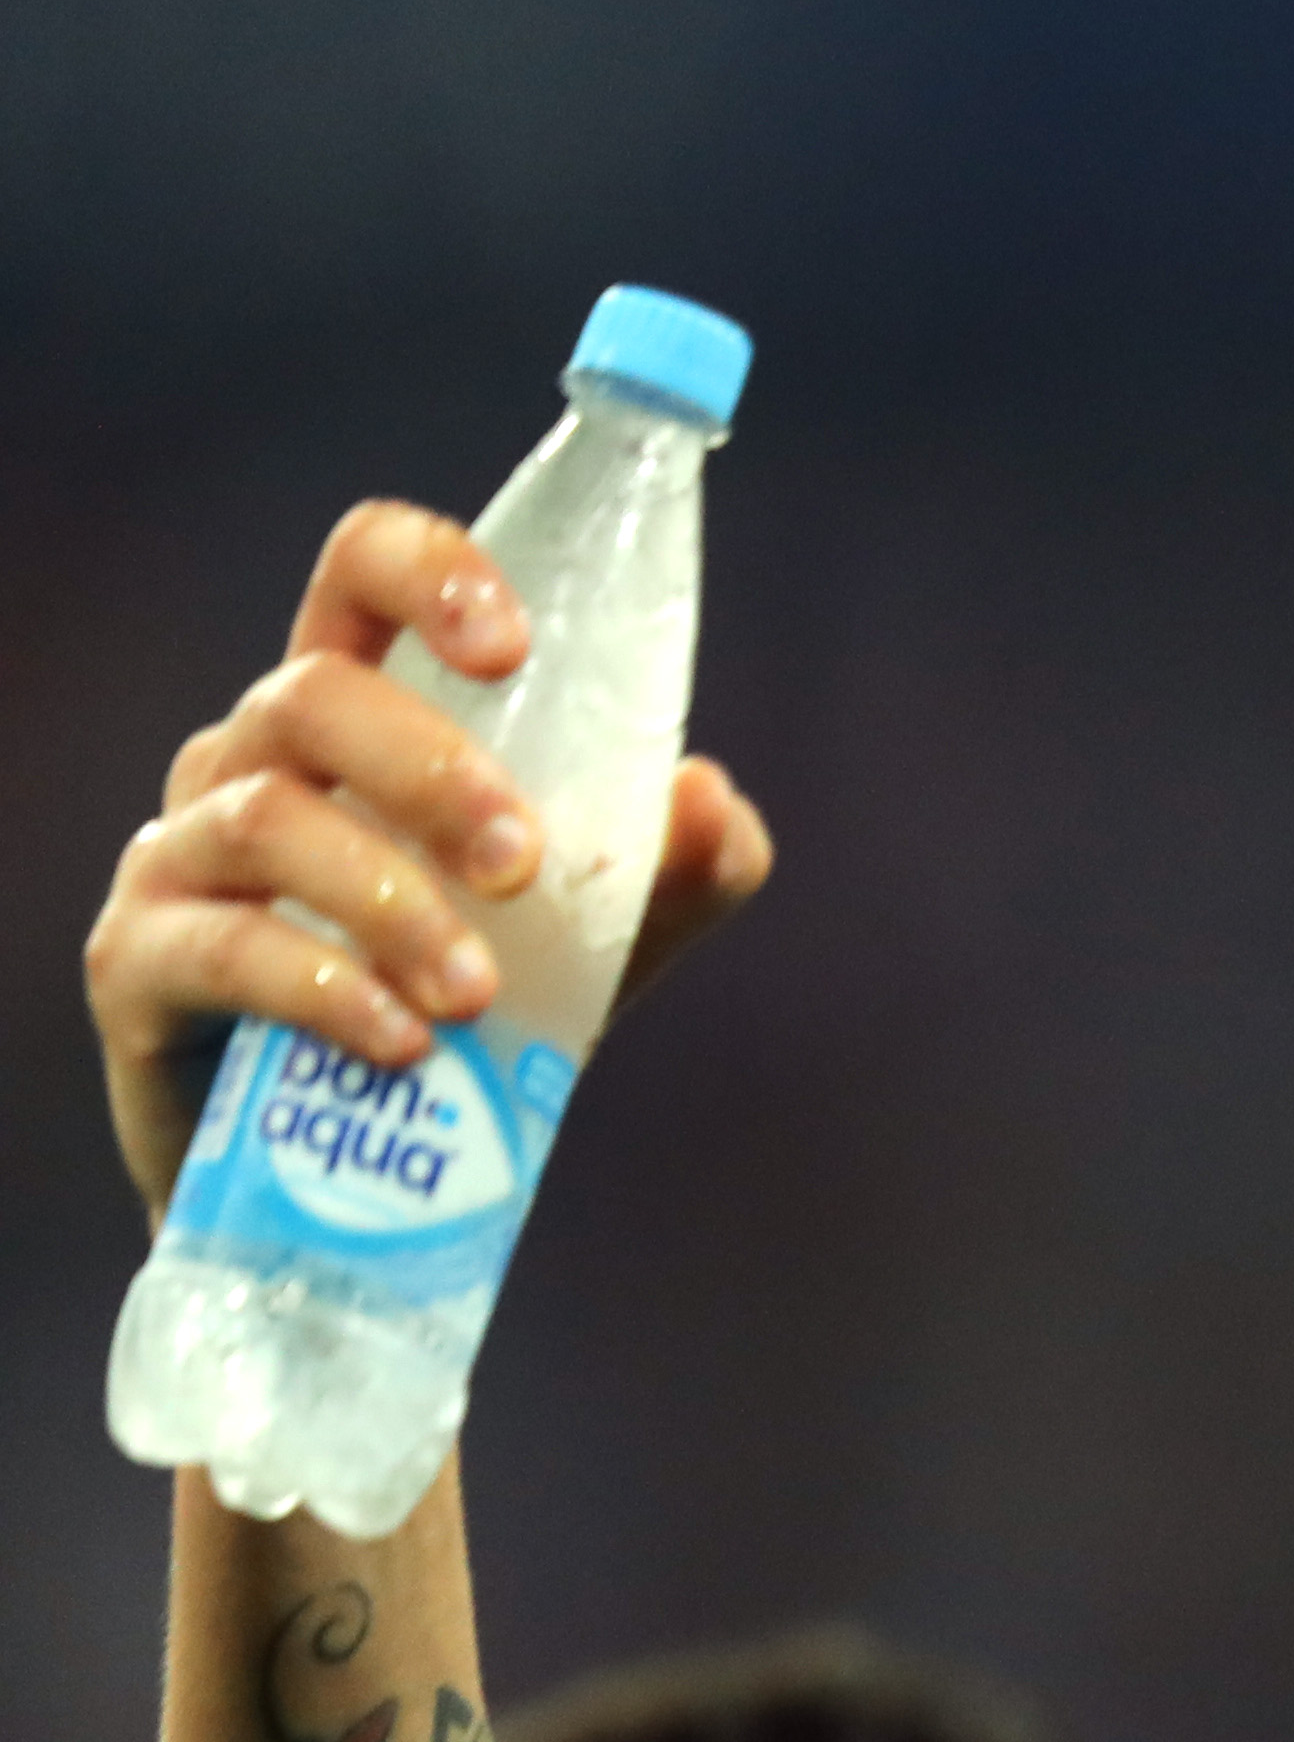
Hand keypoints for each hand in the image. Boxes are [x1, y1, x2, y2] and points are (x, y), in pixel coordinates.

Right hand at [84, 497, 772, 1217]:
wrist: (342, 1167)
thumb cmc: (468, 1003)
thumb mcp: (594, 939)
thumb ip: (670, 871)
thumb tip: (707, 802)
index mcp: (356, 715)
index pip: (360, 574)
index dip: (428, 574)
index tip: (511, 647)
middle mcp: (250, 759)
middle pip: (311, 698)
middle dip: (430, 772)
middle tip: (521, 866)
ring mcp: (180, 854)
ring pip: (266, 821)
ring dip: (390, 902)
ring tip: (476, 996)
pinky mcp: (137, 962)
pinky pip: (219, 947)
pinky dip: (321, 990)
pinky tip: (403, 1043)